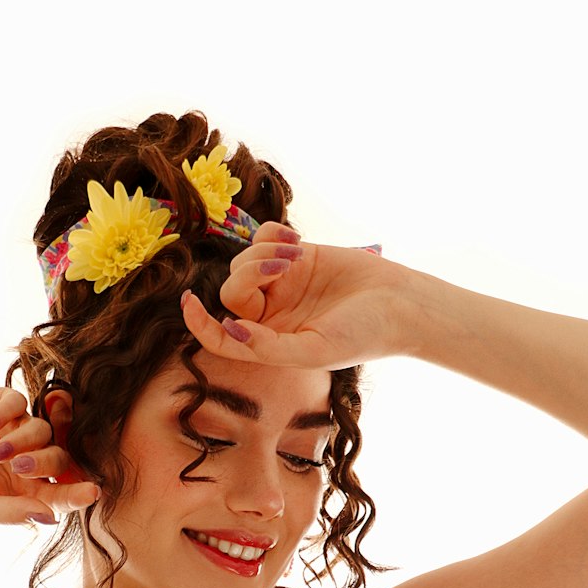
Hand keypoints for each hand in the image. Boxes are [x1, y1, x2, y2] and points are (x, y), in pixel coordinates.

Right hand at [0, 387, 98, 525]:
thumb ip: (14, 513)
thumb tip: (50, 517)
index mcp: (29, 489)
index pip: (63, 491)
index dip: (79, 492)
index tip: (93, 491)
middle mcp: (29, 458)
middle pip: (59, 456)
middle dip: (44, 461)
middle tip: (18, 466)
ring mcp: (16, 429)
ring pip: (43, 427)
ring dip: (24, 439)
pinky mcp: (0, 404)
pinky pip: (18, 401)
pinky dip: (6, 412)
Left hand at [180, 222, 406, 370]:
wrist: (399, 303)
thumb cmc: (361, 336)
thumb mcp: (312, 351)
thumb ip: (268, 347)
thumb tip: (230, 330)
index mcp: (269, 344)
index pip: (221, 337)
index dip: (200, 324)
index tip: (188, 303)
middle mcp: (271, 314)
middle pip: (231, 291)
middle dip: (248, 275)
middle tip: (283, 267)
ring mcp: (281, 283)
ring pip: (244, 261)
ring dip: (263, 253)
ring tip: (296, 256)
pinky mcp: (296, 255)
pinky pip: (261, 237)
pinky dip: (270, 236)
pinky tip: (295, 242)